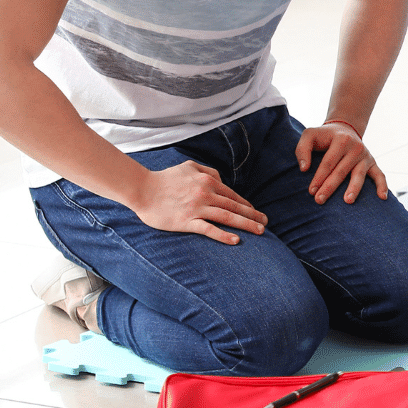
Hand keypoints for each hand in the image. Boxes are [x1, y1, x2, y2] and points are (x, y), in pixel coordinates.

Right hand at [130, 161, 266, 244]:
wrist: (141, 188)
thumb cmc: (165, 178)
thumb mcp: (188, 166)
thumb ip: (207, 171)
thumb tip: (221, 180)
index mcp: (207, 181)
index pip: (233, 195)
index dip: (247, 205)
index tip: (256, 213)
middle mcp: (205, 193)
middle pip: (234, 206)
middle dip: (252, 215)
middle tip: (265, 223)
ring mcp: (196, 208)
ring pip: (227, 216)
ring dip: (246, 224)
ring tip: (259, 231)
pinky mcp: (186, 221)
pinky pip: (208, 229)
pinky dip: (223, 235)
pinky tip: (236, 240)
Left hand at [296, 121, 387, 203]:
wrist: (344, 129)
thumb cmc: (324, 136)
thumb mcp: (310, 135)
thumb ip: (302, 149)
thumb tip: (304, 169)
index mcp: (340, 140)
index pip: (328, 162)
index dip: (319, 177)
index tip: (311, 191)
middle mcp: (355, 147)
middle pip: (341, 171)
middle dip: (330, 186)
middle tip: (319, 200)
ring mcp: (365, 156)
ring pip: (359, 174)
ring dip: (354, 188)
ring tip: (347, 201)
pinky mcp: (372, 163)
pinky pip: (380, 175)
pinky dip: (382, 186)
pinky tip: (382, 197)